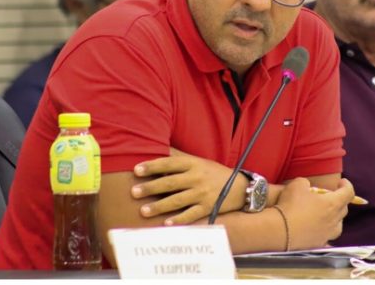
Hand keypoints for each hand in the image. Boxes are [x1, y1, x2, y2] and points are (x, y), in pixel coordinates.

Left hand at [130, 153, 246, 224]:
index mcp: (193, 163)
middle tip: (133, 192)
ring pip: (177, 200)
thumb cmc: (213, 173)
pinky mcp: (208, 208)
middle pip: (170, 182)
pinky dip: (178, 219)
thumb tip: (157, 150)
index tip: (136, 170)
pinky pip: (190, 215)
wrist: (241, 188)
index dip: (152, 166)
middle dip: (150, 187)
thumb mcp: (198, 161)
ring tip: (143, 211)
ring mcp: (203, 193)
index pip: (170, 163)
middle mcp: (197, 178)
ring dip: (159, 206)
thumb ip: (179, 158)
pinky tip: (165, 223)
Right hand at [275, 177, 353, 249]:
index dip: (347, 185)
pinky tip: (318, 232)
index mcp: (332, 204)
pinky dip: (325, 233)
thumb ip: (306, 183)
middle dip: (340, 201)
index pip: (348, 193)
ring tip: (326, 215)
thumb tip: (307, 187)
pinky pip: (327, 238)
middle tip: (330, 196)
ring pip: (338, 226)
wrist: (280, 231)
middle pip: (344, 209)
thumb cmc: (291, 205)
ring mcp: (327, 234)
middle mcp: (333, 220)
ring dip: (335, 218)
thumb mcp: (298, 184)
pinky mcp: (318, 244)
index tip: (341, 182)